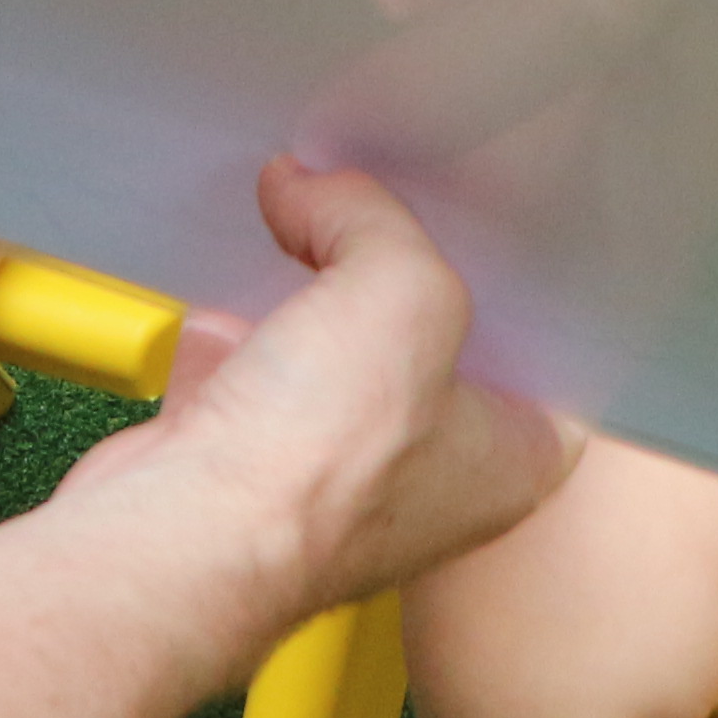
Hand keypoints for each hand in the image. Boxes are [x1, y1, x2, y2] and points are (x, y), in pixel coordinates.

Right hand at [63, 159, 576, 619]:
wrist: (179, 536)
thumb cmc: (318, 462)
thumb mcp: (400, 293)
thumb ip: (374, 220)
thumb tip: (308, 188)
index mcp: (512, 460)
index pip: (537, 341)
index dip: (508, 265)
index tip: (479, 196)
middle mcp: (432, 475)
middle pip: (431, 327)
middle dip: (397, 254)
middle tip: (380, 181)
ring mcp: (336, 471)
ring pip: (340, 339)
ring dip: (314, 276)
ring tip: (304, 195)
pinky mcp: (253, 459)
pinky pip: (260, 358)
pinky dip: (242, 312)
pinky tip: (233, 258)